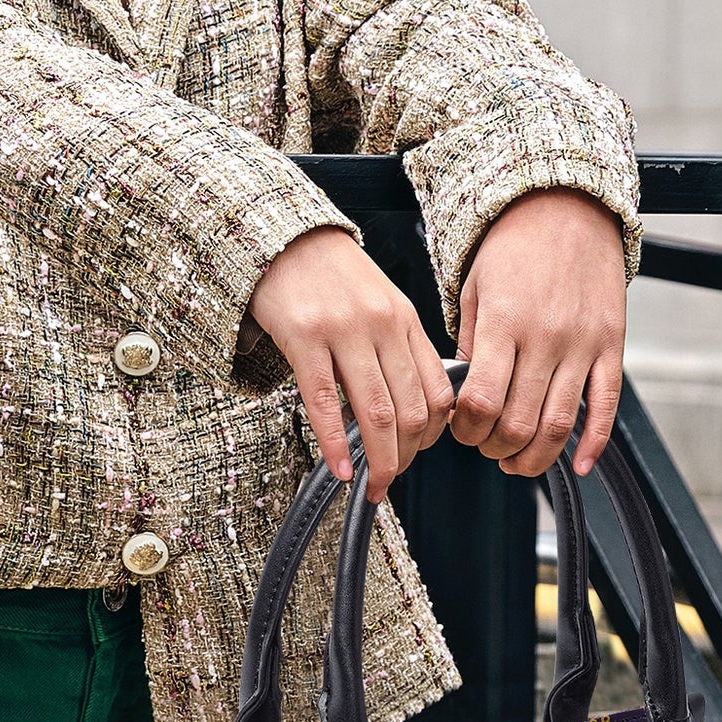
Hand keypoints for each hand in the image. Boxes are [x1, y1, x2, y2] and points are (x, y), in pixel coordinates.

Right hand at [249, 226, 453, 501]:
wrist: (282, 236)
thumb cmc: (329, 277)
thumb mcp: (379, 304)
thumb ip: (398, 349)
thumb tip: (411, 407)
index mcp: (405, 320)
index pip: (438, 392)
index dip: (433, 436)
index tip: (415, 456)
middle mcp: (381, 325)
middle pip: (411, 410)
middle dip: (405, 458)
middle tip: (389, 481)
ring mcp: (344, 331)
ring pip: (376, 413)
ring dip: (378, 460)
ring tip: (371, 484)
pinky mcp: (304, 337)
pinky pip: (325, 402)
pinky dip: (335, 444)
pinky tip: (339, 469)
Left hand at [450, 188, 627, 476]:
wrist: (566, 205)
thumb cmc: (513, 247)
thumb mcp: (475, 290)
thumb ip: (472, 346)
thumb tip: (467, 400)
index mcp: (504, 323)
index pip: (479, 401)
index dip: (465, 430)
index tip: (460, 430)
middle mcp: (546, 337)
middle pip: (518, 423)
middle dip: (494, 448)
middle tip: (486, 445)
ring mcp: (583, 344)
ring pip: (559, 426)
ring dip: (534, 458)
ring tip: (516, 461)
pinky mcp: (611, 346)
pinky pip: (606, 406)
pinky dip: (593, 444)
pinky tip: (580, 466)